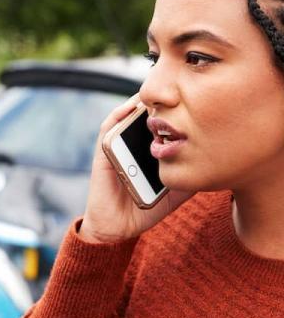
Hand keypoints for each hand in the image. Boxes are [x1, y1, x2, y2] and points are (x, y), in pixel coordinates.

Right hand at [78, 94, 193, 242]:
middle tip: (182, 91)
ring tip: (161, 95)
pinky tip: (134, 105)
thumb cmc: (145, 208)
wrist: (118, 227)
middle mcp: (132, 143)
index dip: (175, 110)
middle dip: (163, 102)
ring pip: (129, 114)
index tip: (195, 100)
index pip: (162, 123)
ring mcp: (117, 145)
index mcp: (148, 150)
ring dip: (143, 102)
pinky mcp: (103, 150)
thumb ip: (189, 175)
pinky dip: (121, 112)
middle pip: (147, 114)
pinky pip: (110, 125)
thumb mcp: (175, 191)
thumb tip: (214, 161)